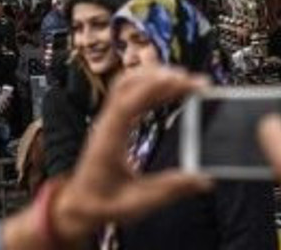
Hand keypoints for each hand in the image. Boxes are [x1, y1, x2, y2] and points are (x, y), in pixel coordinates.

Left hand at [51, 66, 213, 238]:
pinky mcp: (115, 120)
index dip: (155, 88)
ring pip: (128, 82)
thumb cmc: (101, 204)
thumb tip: (202, 180)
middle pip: (128, 83)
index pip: (128, 103)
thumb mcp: (136, 204)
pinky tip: (170, 90)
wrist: (78, 204)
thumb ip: (168, 191)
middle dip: (161, 76)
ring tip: (185, 81)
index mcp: (108, 140)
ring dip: (156, 76)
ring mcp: (109, 119)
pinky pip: (131, 91)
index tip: (182, 81)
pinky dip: (152, 84)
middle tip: (193, 81)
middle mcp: (107, 123)